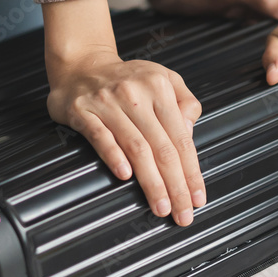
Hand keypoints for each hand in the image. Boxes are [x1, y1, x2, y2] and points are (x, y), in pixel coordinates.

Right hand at [46, 48, 204, 225]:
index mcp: (159, 88)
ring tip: (159, 206)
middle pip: (161, 147)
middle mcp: (135, 94)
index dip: (191, 171)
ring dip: (151, 181)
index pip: (181, 137)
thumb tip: (190, 131)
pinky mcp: (82, 111)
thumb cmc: (125, 79)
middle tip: (181, 212)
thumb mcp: (162, 78)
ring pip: (136, 147)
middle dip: (175, 184)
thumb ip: (184, 102)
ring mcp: (107, 103)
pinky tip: (125, 176)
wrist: (81, 64)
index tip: (197, 197)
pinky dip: (114, 156)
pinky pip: (101, 137)